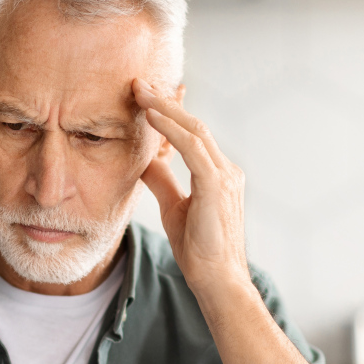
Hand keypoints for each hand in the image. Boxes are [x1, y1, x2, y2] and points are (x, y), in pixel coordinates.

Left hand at [133, 79, 252, 300]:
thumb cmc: (199, 251)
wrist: (217, 280)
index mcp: (218, 175)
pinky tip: (149, 116)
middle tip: (138, 83)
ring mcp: (225, 176)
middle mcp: (226, 171)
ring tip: (139, 91)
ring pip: (193, 130)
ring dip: (164, 108)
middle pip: (194, 125)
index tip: (147, 95)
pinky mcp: (217, 185)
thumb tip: (145, 159)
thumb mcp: (174, 208)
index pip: (193, 134)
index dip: (171, 112)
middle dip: (165, 102)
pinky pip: (191, 148)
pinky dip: (169, 129)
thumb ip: (163, 181)